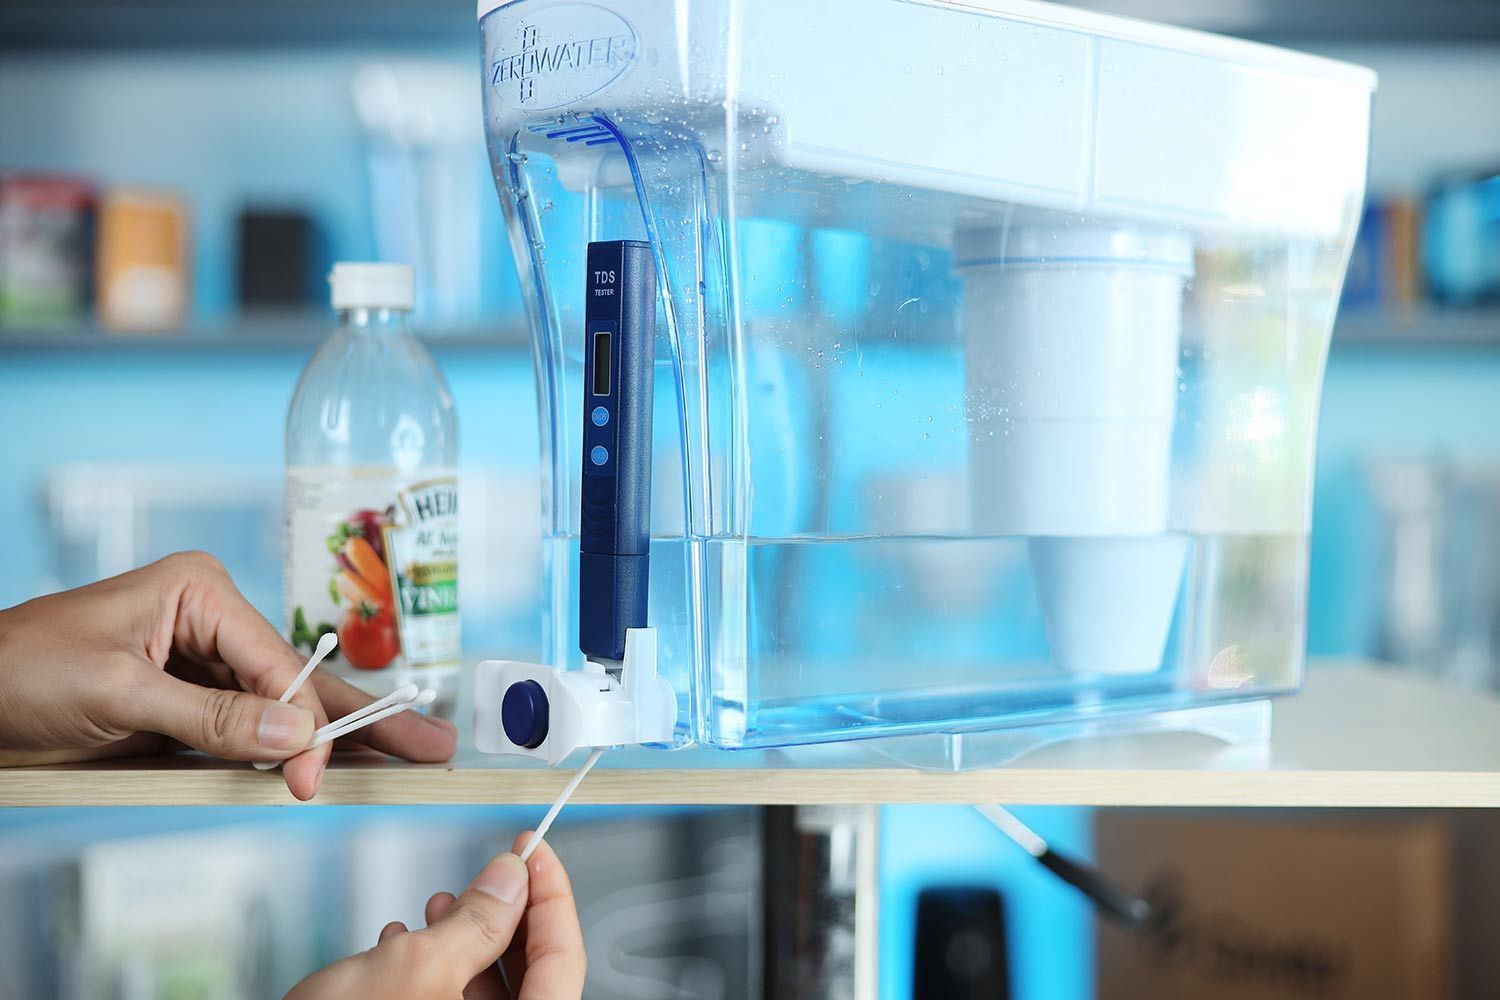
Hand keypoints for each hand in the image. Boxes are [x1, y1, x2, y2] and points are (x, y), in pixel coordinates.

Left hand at [0, 551, 456, 798]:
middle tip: (435, 743)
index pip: (277, 665)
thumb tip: (292, 740)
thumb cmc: (22, 670)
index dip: (303, 724)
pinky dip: (289, 750)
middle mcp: (212, 621)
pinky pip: (250, 727)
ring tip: (410, 750)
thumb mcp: (118, 691)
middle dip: (367, 716)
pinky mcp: (188, 702)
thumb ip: (210, 718)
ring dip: (341, 737)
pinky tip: (334, 761)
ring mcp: (202, 662)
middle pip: (304, 679)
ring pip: (285, 707)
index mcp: (201, 592)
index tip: (311, 777)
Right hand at [288, 834, 585, 999]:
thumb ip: (479, 920)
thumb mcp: (418, 966)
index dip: (553, 897)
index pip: (563, 961)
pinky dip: (436, 971)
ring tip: (441, 906)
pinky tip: (402, 944)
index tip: (537, 852)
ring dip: (468, 940)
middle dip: (509, 916)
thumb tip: (512, 878)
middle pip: (531, 977)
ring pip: (486, 993)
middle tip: (499, 872)